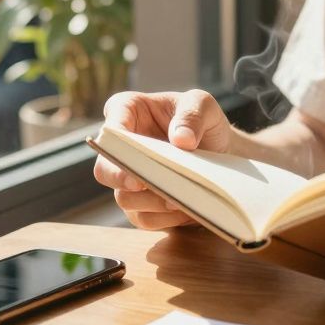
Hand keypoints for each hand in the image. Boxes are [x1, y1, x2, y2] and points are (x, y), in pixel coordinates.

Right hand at [93, 89, 232, 230]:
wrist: (220, 152)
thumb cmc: (204, 120)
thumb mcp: (203, 105)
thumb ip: (193, 115)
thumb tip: (181, 139)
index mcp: (127, 112)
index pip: (111, 129)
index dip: (115, 146)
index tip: (134, 159)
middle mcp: (121, 148)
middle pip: (104, 171)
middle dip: (125, 181)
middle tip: (148, 184)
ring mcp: (127, 178)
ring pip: (125, 199)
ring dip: (153, 201)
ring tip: (180, 197)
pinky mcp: (141, 204)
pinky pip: (144, 219)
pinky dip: (165, 218)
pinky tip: (186, 208)